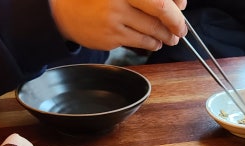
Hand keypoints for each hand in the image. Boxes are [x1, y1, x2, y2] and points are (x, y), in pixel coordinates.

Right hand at [50, 0, 187, 50]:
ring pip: (151, 30)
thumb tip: (177, 3)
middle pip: (161, 12)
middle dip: (176, 23)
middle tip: (181, 29)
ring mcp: (115, 19)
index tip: (182, 7)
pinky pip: (138, 41)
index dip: (176, 4)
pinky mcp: (111, 37)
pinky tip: (154, 42)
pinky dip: (151, 43)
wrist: (63, 11)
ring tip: (171, 37)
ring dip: (165, 35)